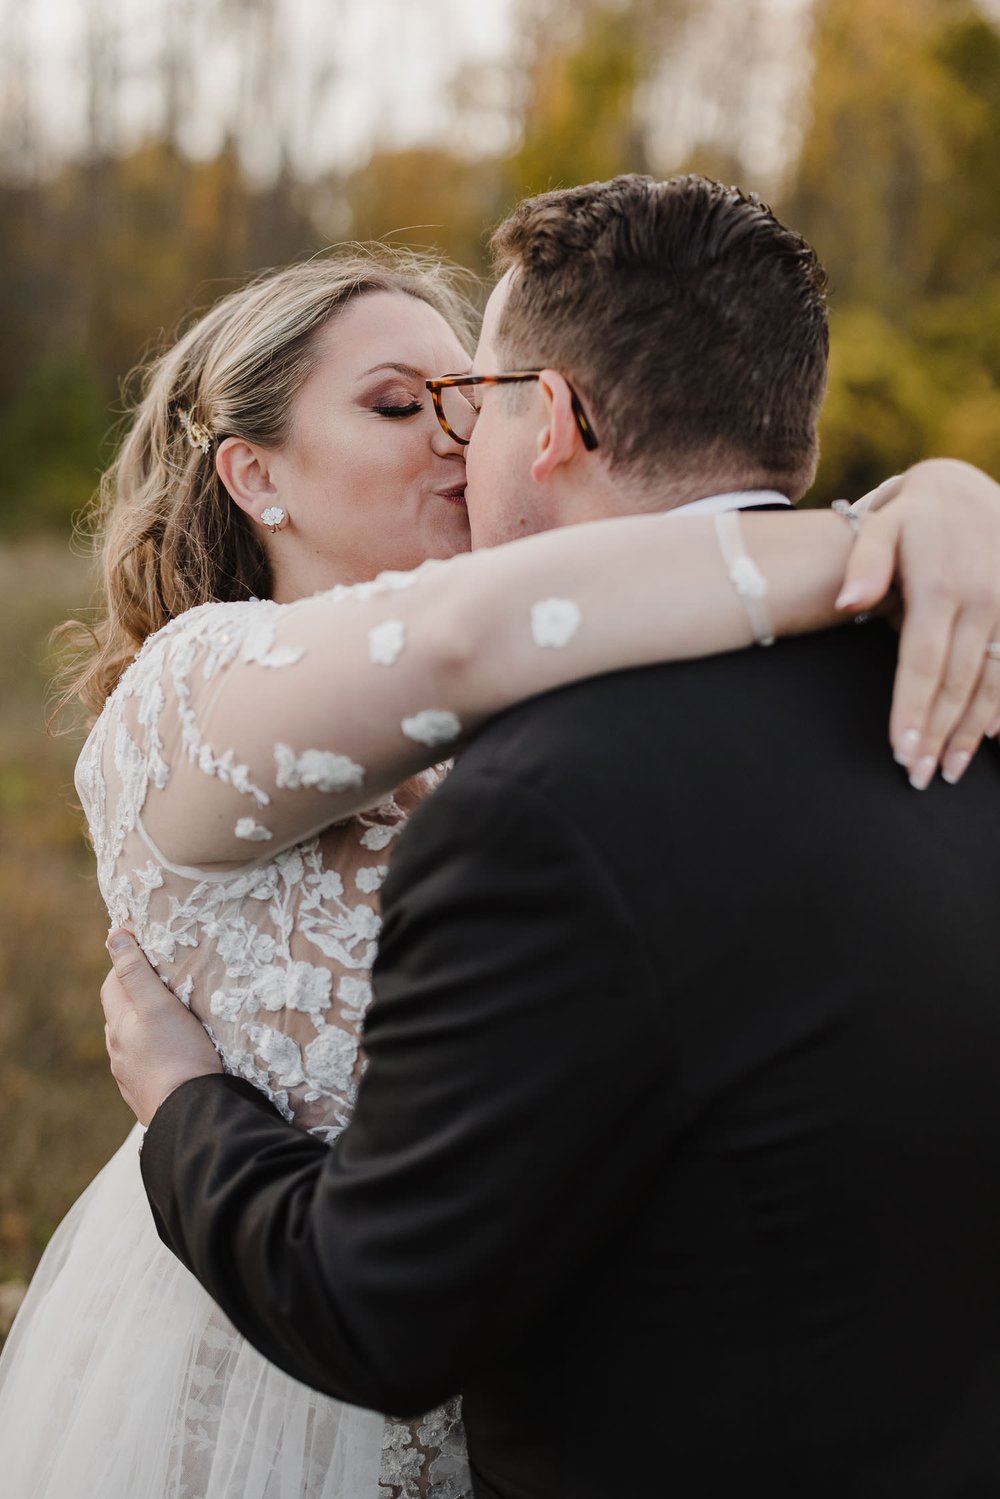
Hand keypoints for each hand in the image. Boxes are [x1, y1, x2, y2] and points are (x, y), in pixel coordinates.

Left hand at [102, 930, 221, 1125]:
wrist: (191, 1114)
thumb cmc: (178, 1054)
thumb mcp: (158, 1005)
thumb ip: (136, 971)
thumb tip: (113, 935)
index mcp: (119, 1026)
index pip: (112, 984)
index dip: (124, 963)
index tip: (145, 949)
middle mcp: (118, 1052)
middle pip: (120, 1013)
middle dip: (135, 994)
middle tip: (161, 981)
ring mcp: (131, 1077)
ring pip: (132, 1042)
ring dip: (145, 1027)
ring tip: (170, 1019)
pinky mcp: (147, 1096)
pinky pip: (145, 1067)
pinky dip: (154, 1053)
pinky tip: (172, 1056)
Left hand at [837, 459, 999, 786]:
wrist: (974, 486)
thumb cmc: (916, 511)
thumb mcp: (884, 522)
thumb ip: (863, 562)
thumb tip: (846, 605)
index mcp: (942, 587)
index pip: (923, 663)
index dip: (912, 709)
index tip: (901, 750)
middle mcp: (983, 602)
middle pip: (958, 684)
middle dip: (938, 734)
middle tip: (918, 777)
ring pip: (993, 684)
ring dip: (972, 732)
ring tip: (951, 771)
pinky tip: (992, 738)